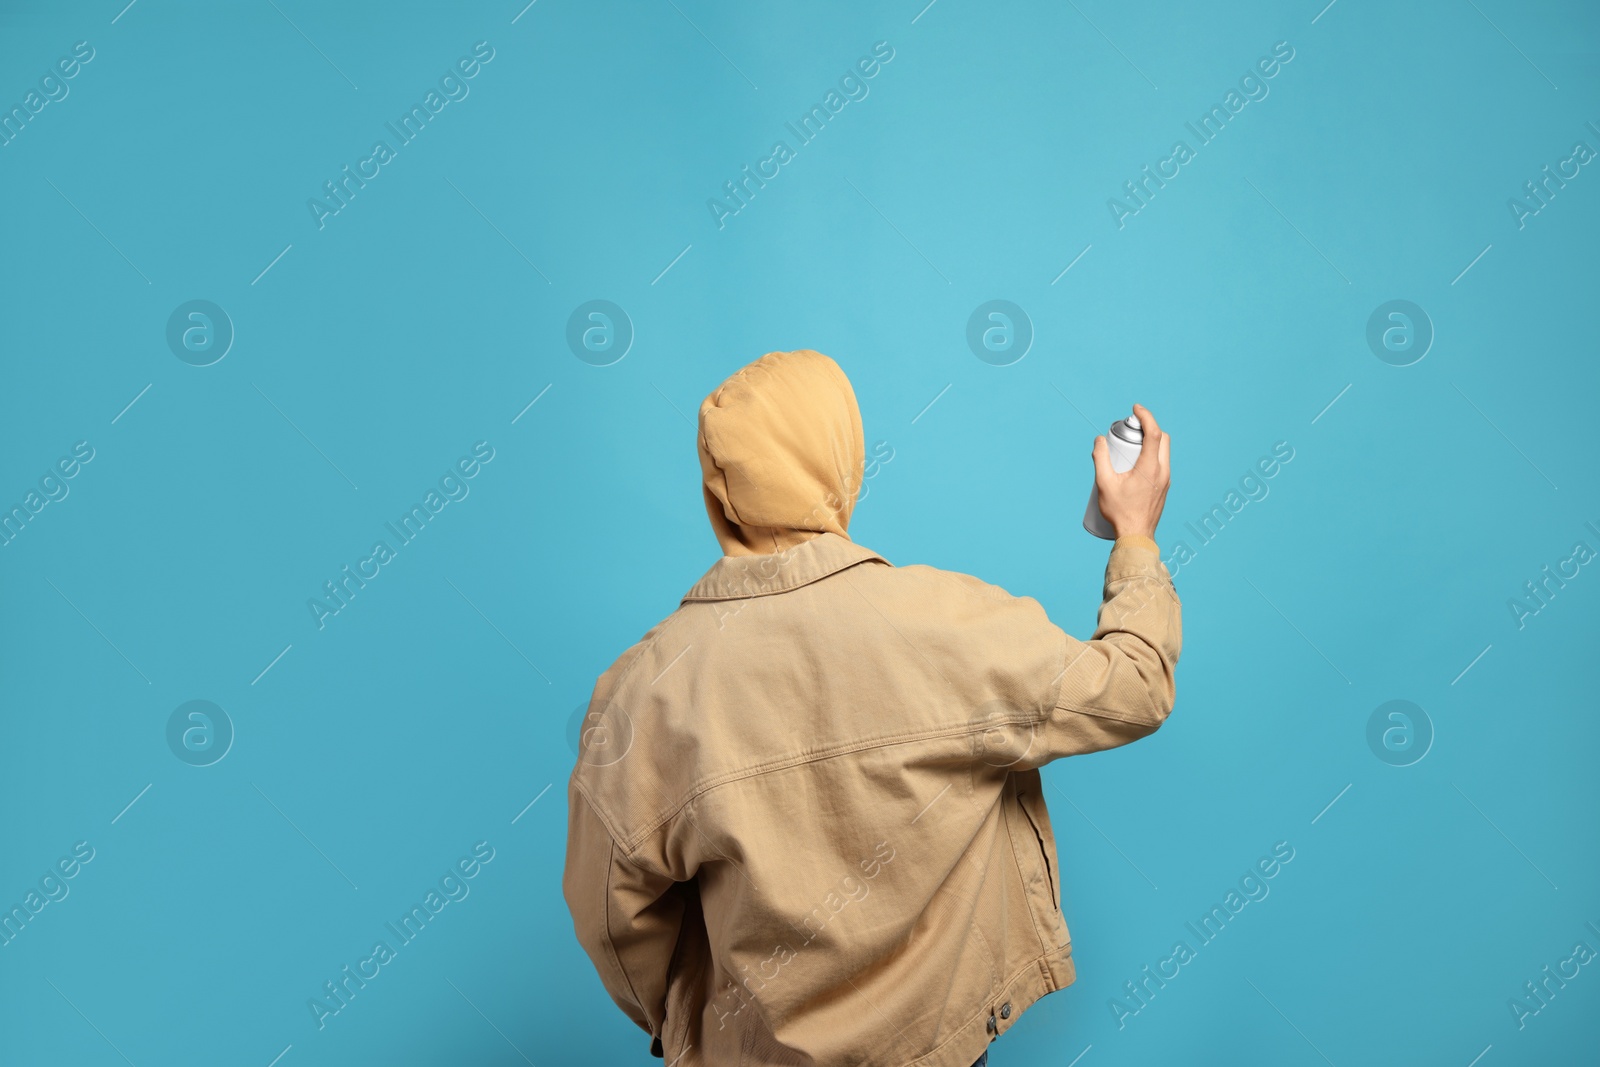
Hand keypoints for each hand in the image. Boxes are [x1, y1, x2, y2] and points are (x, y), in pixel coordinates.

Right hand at [1091, 403, 1170, 541]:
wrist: (1136, 536)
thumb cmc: (1120, 512)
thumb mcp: (1104, 483)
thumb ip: (1100, 459)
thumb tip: (1099, 440)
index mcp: (1151, 468)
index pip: (1154, 433)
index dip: (1146, 416)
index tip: (1136, 409)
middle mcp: (1163, 472)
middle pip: (1163, 439)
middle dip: (1149, 427)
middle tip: (1131, 427)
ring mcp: (1166, 480)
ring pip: (1164, 451)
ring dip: (1151, 441)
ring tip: (1131, 445)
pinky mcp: (1164, 487)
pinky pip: (1162, 463)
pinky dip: (1152, 454)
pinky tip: (1135, 462)